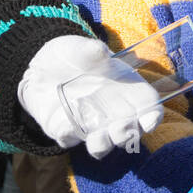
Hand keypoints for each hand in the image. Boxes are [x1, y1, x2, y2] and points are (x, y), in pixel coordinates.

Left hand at [19, 35, 162, 157]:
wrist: (40, 69)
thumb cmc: (71, 55)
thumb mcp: (79, 47)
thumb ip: (90, 50)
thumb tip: (100, 51)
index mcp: (125, 88)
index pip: (148, 105)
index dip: (152, 115)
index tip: (148, 122)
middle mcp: (112, 111)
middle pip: (130, 132)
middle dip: (128, 135)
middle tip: (120, 129)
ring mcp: (90, 125)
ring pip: (102, 144)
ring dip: (102, 145)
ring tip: (98, 138)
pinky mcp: (66, 131)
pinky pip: (69, 139)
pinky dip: (69, 135)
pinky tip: (65, 124)